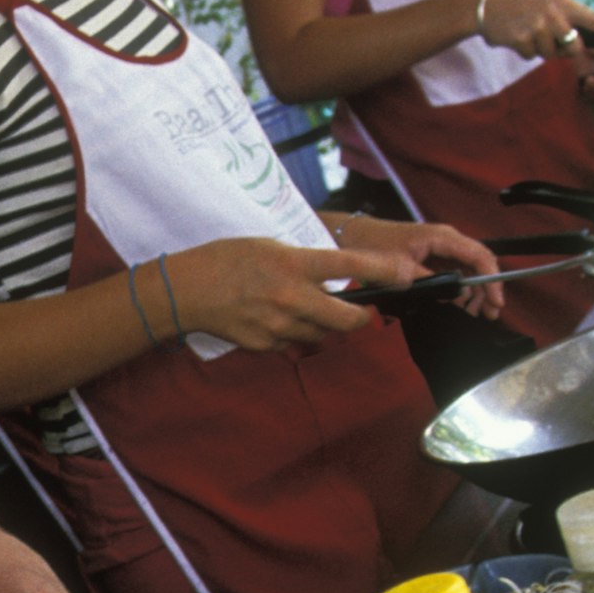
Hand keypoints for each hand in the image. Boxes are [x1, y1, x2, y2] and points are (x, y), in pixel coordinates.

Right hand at [148, 236, 408, 350]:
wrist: (187, 290)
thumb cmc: (227, 259)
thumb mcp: (271, 246)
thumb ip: (305, 262)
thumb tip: (335, 277)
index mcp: (294, 265)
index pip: (351, 267)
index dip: (385, 271)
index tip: (407, 274)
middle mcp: (292, 298)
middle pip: (349, 319)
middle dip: (361, 316)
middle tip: (361, 310)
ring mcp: (280, 326)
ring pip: (322, 334)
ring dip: (322, 325)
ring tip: (299, 308)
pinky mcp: (267, 345)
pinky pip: (294, 343)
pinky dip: (292, 334)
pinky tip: (271, 318)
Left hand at [326, 214, 510, 323]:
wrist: (353, 236)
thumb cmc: (373, 245)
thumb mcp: (400, 268)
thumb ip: (430, 281)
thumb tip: (454, 294)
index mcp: (442, 237)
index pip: (479, 256)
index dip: (492, 279)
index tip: (495, 300)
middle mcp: (446, 239)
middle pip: (478, 263)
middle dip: (487, 289)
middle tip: (490, 313)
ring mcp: (440, 247)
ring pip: (468, 269)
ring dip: (475, 291)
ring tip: (477, 312)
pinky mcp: (432, 256)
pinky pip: (455, 271)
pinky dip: (461, 288)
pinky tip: (461, 304)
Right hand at [481, 0, 593, 91]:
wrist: (485, 5)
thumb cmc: (520, 5)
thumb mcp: (546, 3)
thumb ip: (565, 19)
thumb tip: (580, 43)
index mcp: (563, 2)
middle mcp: (554, 13)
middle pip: (574, 47)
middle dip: (564, 49)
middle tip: (546, 37)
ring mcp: (538, 26)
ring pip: (551, 54)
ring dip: (539, 49)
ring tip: (526, 31)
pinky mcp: (522, 39)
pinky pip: (531, 56)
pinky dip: (523, 50)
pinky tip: (515, 36)